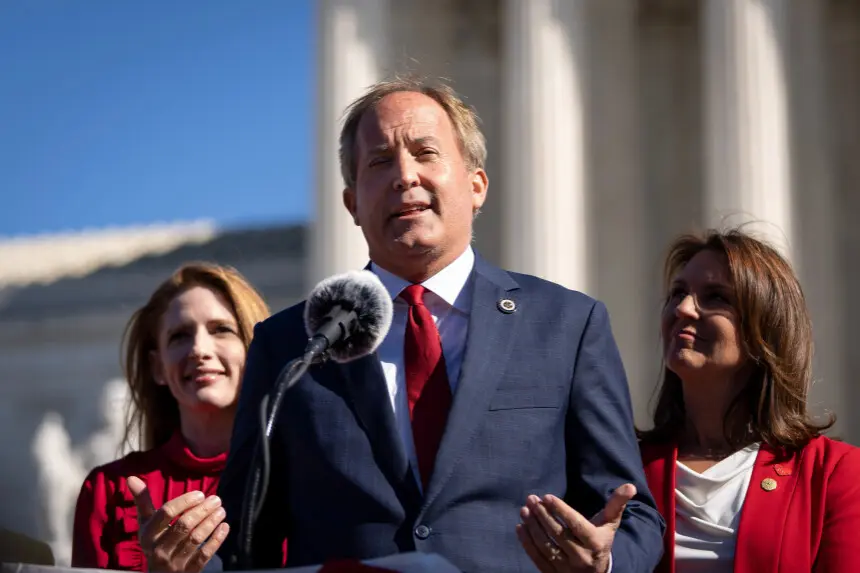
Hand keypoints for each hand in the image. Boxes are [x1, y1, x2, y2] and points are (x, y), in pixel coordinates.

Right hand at [127, 475, 229, 571]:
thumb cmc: (155, 541)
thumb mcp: (146, 524)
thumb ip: (142, 501)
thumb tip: (131, 477)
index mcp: (148, 535)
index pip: (166, 513)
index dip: (185, 501)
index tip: (200, 494)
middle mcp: (159, 549)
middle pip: (184, 525)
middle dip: (202, 510)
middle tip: (216, 499)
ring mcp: (174, 563)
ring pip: (195, 539)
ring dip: (211, 522)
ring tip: (221, 510)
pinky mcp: (188, 571)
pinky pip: (205, 555)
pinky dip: (217, 540)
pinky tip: (224, 527)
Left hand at [516, 483, 635, 572]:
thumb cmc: (600, 540)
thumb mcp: (610, 524)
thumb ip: (617, 505)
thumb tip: (630, 486)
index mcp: (596, 544)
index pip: (576, 525)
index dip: (561, 510)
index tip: (546, 496)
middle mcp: (582, 558)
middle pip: (558, 534)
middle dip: (542, 515)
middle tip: (532, 499)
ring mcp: (567, 569)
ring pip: (546, 546)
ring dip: (532, 527)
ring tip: (524, 509)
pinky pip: (537, 558)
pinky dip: (527, 543)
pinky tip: (520, 527)